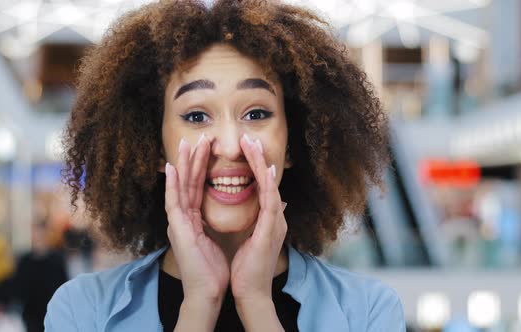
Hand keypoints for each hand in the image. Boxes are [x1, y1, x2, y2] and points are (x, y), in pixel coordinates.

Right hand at [164, 135, 229, 310]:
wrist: (207, 291)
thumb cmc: (214, 271)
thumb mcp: (221, 240)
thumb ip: (222, 223)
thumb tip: (246, 209)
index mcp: (194, 220)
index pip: (198, 188)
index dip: (202, 168)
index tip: (207, 149)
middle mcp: (184, 218)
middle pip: (188, 182)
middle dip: (192, 160)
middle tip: (198, 138)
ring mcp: (178, 222)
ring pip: (180, 187)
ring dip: (183, 165)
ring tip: (186, 144)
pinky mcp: (177, 229)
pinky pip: (173, 202)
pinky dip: (171, 184)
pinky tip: (171, 168)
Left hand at [230, 134, 287, 304]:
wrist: (250, 292)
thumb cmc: (247, 269)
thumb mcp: (252, 239)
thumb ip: (260, 222)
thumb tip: (272, 206)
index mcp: (267, 219)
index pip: (260, 186)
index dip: (254, 167)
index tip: (246, 149)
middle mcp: (274, 218)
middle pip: (267, 181)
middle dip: (257, 158)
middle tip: (249, 138)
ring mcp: (275, 223)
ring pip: (270, 186)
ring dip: (261, 164)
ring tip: (254, 144)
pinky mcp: (270, 231)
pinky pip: (270, 203)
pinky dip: (268, 185)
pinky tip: (266, 170)